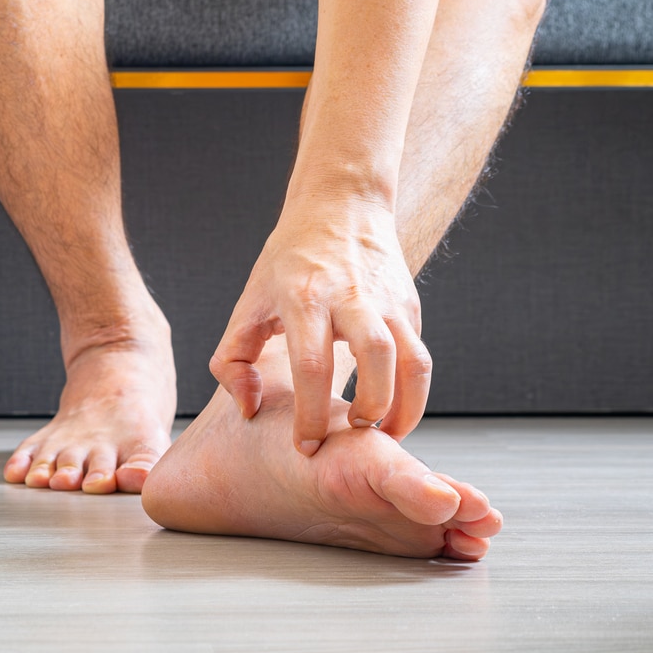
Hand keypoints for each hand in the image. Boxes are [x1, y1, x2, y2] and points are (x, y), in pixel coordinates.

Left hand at [210, 196, 430, 454]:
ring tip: (383, 434)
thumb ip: (232, 360)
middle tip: (351, 436)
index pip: (310, 365)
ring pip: (412, 360)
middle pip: (374, 358)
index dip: (311, 414)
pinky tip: (391, 410)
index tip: (307, 447)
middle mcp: (351, 297)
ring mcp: (387, 300)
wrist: (341, 206)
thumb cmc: (286, 263)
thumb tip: (249, 408)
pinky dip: (413, 391)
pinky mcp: (410, 305)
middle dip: (369, 409)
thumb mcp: (247, 303)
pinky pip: (420, 355)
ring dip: (405, 408)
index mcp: (304, 298)